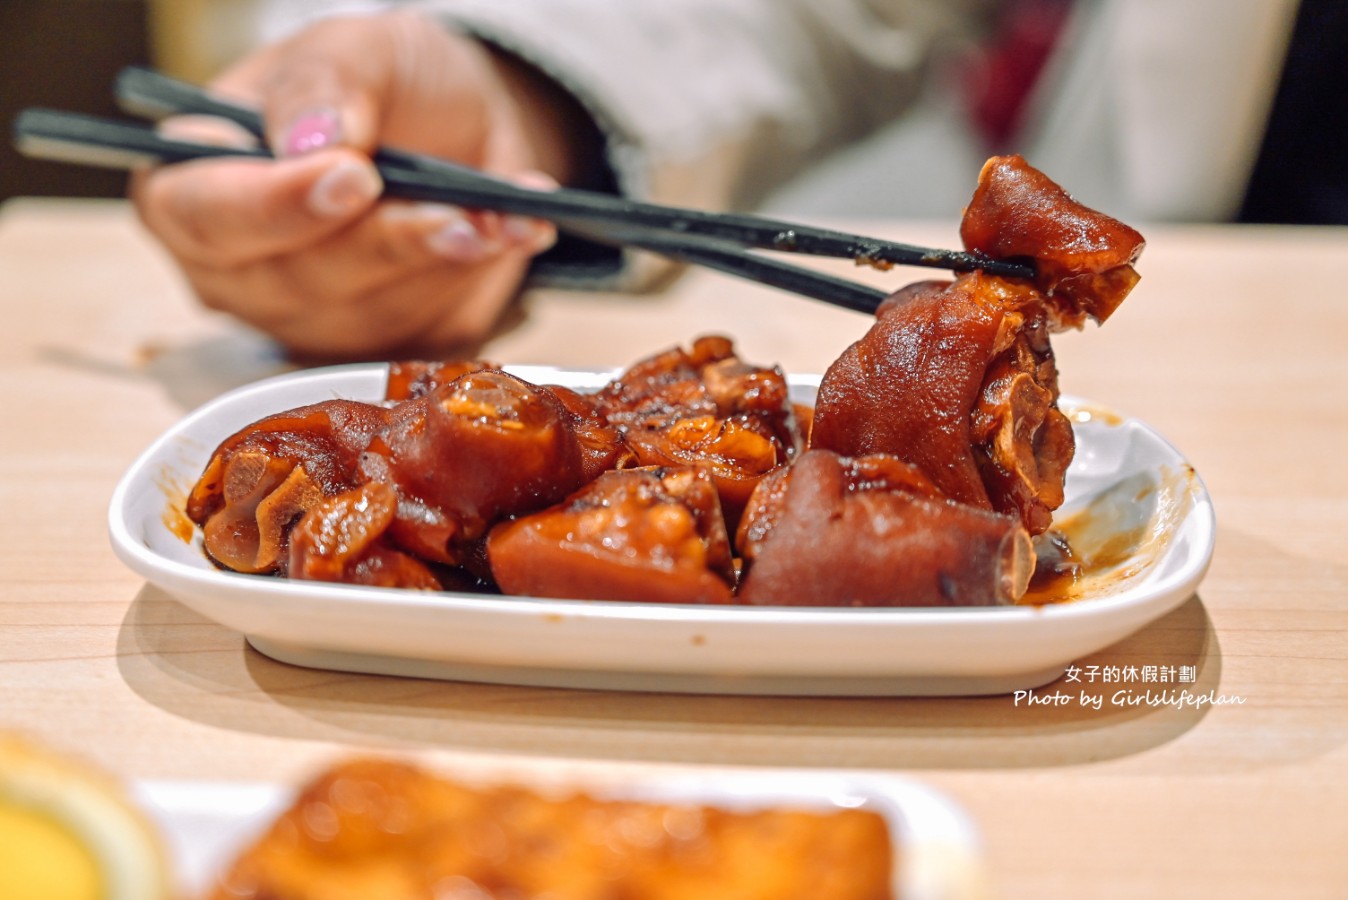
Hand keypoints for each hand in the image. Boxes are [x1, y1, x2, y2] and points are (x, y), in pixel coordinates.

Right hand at [131, 11, 586, 358]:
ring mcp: (309, 320)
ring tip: (502, 211)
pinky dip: (480, 280)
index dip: (276, 206)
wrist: (466, 132)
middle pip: (295, 282)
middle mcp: (240, 269)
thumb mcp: (359, 48)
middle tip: (457, 208)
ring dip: (446, 261)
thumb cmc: (388, 89)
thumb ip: (327, 82)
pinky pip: (427, 333)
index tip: (355, 177)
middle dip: (387, 242)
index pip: (205, 216)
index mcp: (195, 184)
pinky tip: (516, 233)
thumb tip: (310, 141)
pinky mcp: (379, 347)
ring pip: (369, 315)